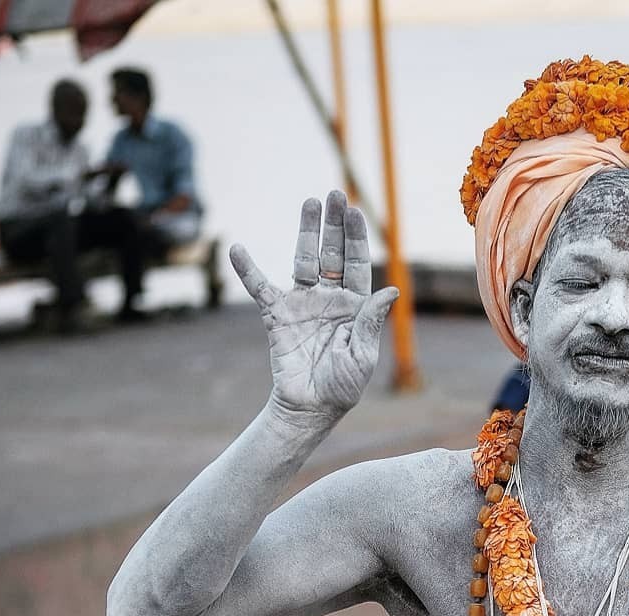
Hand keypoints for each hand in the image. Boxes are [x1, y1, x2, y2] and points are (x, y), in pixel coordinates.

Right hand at [231, 190, 397, 425]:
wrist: (310, 408)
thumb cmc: (342, 387)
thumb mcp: (362, 356)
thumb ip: (371, 322)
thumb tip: (391, 291)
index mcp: (354, 306)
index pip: (356, 264)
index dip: (356, 238)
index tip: (355, 211)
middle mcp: (329, 299)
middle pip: (331, 253)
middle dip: (334, 224)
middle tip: (335, 194)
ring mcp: (302, 304)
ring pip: (303, 260)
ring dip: (306, 232)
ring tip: (309, 202)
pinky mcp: (277, 315)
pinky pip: (260, 288)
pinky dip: (248, 270)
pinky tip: (237, 249)